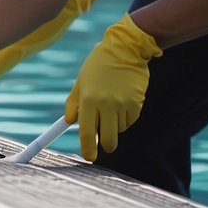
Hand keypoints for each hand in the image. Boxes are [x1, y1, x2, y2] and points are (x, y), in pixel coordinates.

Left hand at [65, 13, 161, 160]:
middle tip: (103, 144)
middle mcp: (106, 104)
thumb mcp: (81, 82)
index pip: (86, 132)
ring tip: (111, 107)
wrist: (125, 50)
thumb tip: (70, 122)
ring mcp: (123, 105)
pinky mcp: (137, 103)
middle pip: (107, 139)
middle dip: (105, 145)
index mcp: (88, 100)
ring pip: (119, 130)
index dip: (87, 148)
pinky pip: (129, 121)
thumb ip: (74, 103)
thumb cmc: (98, 66)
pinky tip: (122, 102)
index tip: (89, 156)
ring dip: (114, 126)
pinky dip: (125, 118)